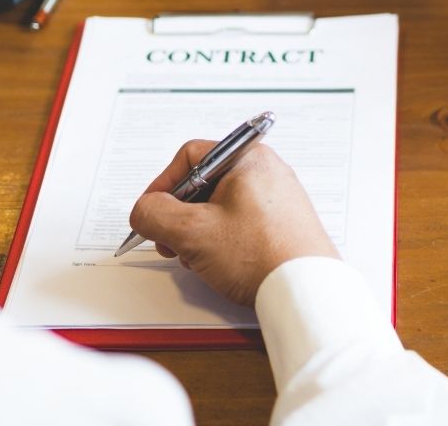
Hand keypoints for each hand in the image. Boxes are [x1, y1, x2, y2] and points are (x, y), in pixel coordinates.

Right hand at [128, 141, 337, 306]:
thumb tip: (143, 211)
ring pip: (219, 206)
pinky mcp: (282, 222)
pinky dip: (221, 240)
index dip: (162, 185)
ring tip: (198, 258)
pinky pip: (240, 222)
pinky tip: (219, 264)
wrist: (304, 289)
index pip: (190, 157)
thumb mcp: (192, 231)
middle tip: (172, 242)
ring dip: (198, 232)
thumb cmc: (260, 254)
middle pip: (204, 183)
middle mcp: (266, 171)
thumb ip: (155, 214)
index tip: (150, 212)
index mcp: (248, 158)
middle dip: (180, 216)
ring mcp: (277, 197)